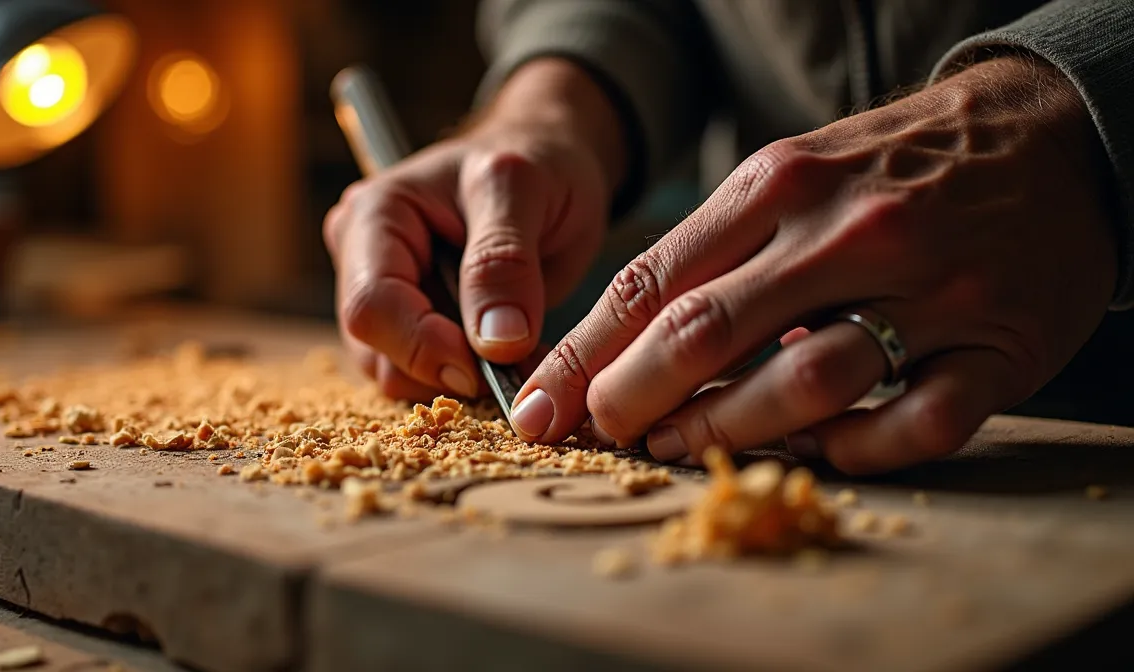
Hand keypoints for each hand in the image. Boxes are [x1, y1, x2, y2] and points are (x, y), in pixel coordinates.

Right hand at [324, 59, 625, 399]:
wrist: (547, 164)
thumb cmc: (531, 159)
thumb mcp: (522, 189)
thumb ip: (504, 260)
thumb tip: (495, 342)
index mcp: (373, 217)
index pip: (371, 305)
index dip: (422, 346)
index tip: (485, 366)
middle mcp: (363, 262)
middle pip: (378, 350)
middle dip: (447, 368)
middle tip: (518, 360)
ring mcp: (387, 300)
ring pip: (401, 374)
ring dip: (463, 380)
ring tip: (522, 349)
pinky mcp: (413, 329)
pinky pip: (429, 378)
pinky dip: (473, 380)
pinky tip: (512, 354)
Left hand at [510, 54, 1117, 474]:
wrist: (1052, 133)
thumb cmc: (896, 167)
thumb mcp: (798, 172)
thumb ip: (719, 248)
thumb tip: (626, 341)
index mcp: (782, 184)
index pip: (655, 281)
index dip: (584, 354)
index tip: (539, 405)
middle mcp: (848, 233)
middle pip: (709, 333)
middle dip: (631, 397)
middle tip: (596, 434)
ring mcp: (928, 291)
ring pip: (806, 383)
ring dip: (729, 429)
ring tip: (680, 448)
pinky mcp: (998, 346)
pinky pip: (914, 422)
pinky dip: (855, 450)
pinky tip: (819, 450)